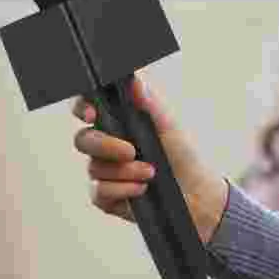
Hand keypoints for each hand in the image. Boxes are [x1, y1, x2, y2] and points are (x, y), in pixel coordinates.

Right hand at [71, 76, 229, 243]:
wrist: (196, 193)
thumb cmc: (183, 156)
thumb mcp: (170, 125)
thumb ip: (150, 103)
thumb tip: (135, 81)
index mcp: (117, 122)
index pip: (86, 108)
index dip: (82, 108)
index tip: (92, 114)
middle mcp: (106, 146)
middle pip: (82, 140)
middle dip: (105, 145)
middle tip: (131, 151)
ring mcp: (104, 172)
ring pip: (94, 168)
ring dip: (125, 172)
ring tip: (151, 173)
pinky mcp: (107, 196)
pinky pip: (100, 192)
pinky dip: (123, 190)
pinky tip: (141, 189)